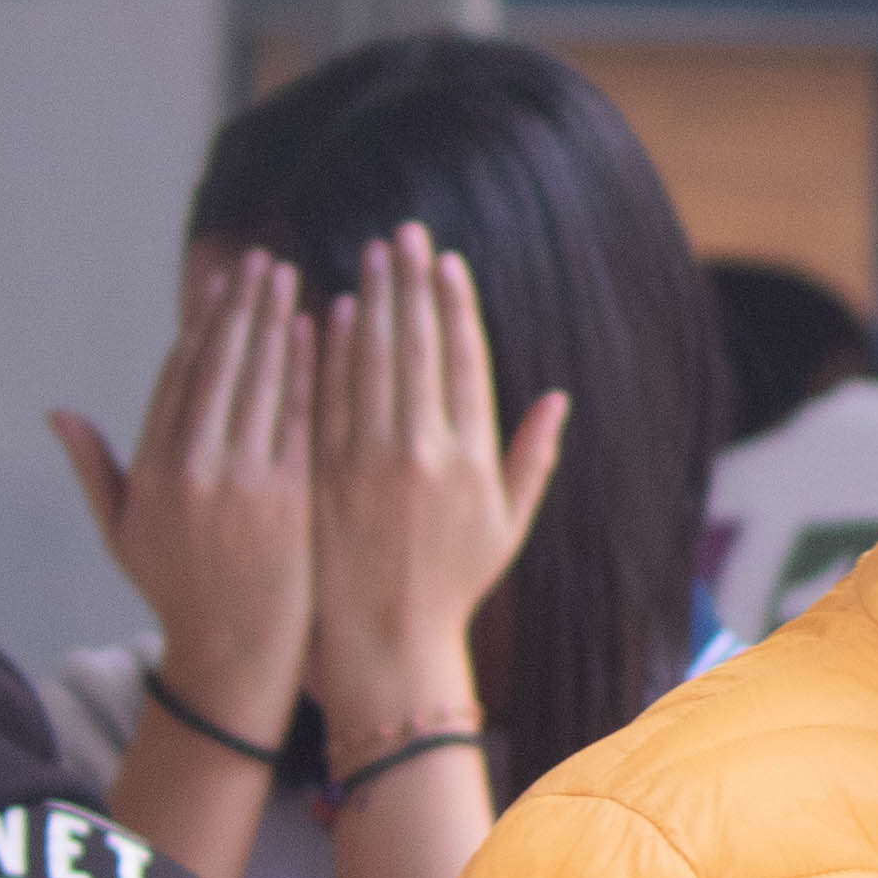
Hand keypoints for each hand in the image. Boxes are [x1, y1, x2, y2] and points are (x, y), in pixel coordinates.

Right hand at [50, 251, 316, 731]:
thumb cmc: (181, 594)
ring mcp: (243, 482)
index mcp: (152, 472)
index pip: (178, 377)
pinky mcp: (291, 496)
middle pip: (220, 367)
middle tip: (263, 262)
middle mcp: (192, 470)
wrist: (237, 655)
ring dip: (277, 323)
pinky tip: (324, 329)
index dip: (201, 326)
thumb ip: (95, 468)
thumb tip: (55, 412)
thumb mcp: (123, 534)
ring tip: (291, 280)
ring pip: (260, 381)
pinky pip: (301, 415)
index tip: (222, 286)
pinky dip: (312, 367)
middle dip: (242, 307)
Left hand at [306, 225, 565, 741]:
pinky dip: (326, 351)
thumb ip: (534, 459)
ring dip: (368, 301)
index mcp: (471, 460)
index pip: (462, 360)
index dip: (453, 305)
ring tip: (369, 257)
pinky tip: (328, 312)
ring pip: (367, 362)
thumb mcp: (508, 526)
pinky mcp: (321, 475)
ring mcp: (366, 463)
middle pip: (413, 346)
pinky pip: (324, 397)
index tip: (444, 261)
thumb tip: (556, 398)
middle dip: (408, 283)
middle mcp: (421, 453)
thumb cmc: (452, 586)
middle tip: (401, 232)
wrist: (383, 644)